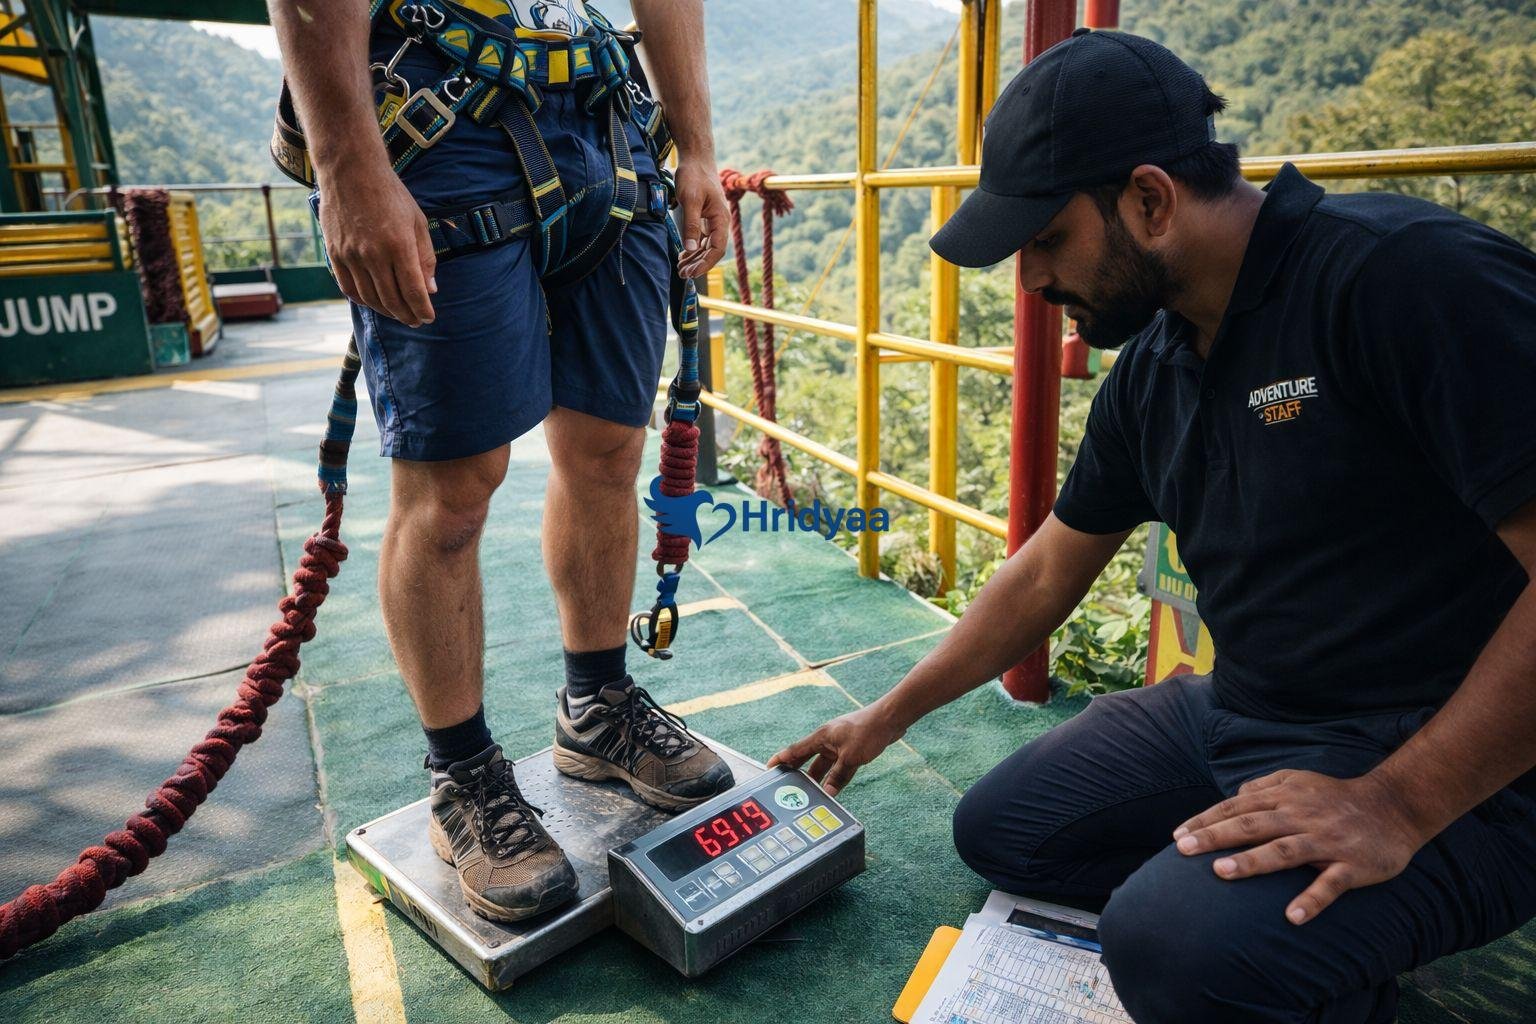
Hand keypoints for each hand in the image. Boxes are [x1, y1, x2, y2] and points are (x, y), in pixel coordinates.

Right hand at [318, 163, 436, 326]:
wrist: (351, 170)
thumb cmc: (390, 194)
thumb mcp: (417, 221)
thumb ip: (425, 257)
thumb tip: (430, 289)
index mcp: (399, 245)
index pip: (413, 291)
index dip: (422, 309)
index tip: (429, 317)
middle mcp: (373, 254)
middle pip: (392, 300)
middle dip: (407, 315)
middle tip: (416, 320)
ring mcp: (351, 255)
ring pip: (370, 298)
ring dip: (386, 311)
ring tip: (398, 313)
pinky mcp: (334, 253)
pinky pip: (349, 288)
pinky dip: (363, 300)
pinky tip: (374, 302)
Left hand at [670, 155, 727, 278]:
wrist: (696, 157)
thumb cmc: (694, 175)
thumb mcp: (691, 199)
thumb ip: (691, 224)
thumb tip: (690, 249)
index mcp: (721, 218)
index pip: (717, 249)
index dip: (705, 263)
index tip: (692, 273)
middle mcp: (720, 221)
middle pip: (712, 250)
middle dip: (698, 264)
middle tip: (682, 275)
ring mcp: (713, 220)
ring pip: (706, 246)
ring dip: (694, 258)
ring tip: (680, 269)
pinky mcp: (705, 217)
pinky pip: (701, 238)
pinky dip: (693, 248)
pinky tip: (683, 256)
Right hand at [767, 703, 905, 795]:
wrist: (890, 718)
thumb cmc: (868, 731)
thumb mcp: (851, 757)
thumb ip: (838, 776)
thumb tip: (828, 793)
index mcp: (821, 737)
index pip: (795, 750)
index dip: (781, 759)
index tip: (769, 767)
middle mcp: (827, 740)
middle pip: (806, 758)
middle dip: (797, 771)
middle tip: (787, 785)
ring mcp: (839, 743)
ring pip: (824, 763)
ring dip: (818, 776)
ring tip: (810, 792)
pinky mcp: (851, 747)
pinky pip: (837, 764)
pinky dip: (834, 775)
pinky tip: (833, 786)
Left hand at [1171, 769, 1431, 924]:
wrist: (1395, 806)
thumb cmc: (1337, 796)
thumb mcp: (1299, 780)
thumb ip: (1265, 785)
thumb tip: (1234, 794)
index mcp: (1285, 798)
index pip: (1237, 808)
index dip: (1207, 820)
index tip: (1178, 836)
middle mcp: (1301, 816)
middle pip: (1252, 825)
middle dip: (1216, 836)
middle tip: (1183, 850)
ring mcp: (1326, 841)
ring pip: (1285, 850)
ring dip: (1253, 861)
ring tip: (1222, 873)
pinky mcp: (1352, 864)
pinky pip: (1330, 883)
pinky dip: (1312, 899)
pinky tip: (1291, 917)